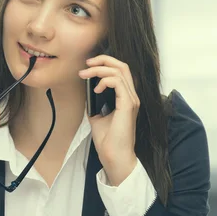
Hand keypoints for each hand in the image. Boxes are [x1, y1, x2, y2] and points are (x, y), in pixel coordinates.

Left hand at [79, 53, 139, 176]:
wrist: (113, 155)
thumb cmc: (107, 140)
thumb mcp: (97, 116)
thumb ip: (95, 103)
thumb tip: (86, 91)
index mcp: (126, 97)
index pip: (121, 71)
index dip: (105, 63)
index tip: (88, 66)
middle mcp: (131, 96)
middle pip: (122, 66)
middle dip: (103, 60)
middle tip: (87, 64)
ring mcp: (131, 99)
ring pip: (119, 71)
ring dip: (99, 69)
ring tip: (85, 75)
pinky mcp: (128, 104)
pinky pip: (118, 82)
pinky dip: (105, 80)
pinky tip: (96, 88)